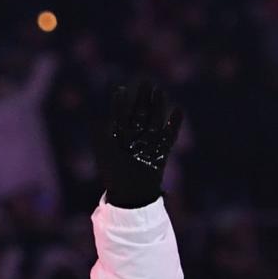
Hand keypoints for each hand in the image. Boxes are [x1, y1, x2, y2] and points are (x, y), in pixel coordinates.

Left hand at [97, 80, 182, 207]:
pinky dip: (174, 124)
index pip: (122, 115)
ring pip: (155, 121)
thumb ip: (103, 132)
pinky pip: (169, 136)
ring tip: (160, 91)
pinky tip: (178, 110)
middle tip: (146, 82)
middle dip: (143, 99)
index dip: (122, 103)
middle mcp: (136, 138)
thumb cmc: (113, 174)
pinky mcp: (162, 152)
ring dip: (157, 106)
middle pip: (141, 114)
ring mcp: (149, 144)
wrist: (129, 196)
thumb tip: (99, 117)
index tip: (122, 89)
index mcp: (121, 137)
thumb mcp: (105, 150)